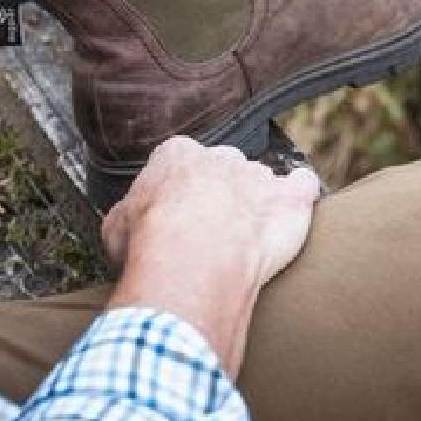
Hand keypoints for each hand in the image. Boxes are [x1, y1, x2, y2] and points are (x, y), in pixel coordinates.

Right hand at [104, 138, 320, 375]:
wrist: (190, 266)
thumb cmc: (149, 247)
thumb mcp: (115, 227)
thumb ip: (129, 213)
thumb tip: (128, 222)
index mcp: (176, 155)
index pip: (183, 162)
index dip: (183, 192)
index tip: (181, 215)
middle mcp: (220, 157)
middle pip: (226, 167)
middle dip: (223, 194)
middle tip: (214, 231)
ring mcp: (258, 176)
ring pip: (262, 182)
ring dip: (259, 205)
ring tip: (249, 240)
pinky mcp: (290, 199)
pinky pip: (304, 184)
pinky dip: (302, 195)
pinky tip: (295, 211)